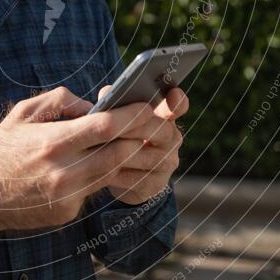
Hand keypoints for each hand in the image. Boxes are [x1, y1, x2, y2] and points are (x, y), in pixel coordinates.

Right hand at [0, 86, 156, 230]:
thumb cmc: (3, 148)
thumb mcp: (23, 112)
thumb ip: (61, 100)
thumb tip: (93, 105)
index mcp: (53, 141)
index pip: (106, 126)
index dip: (133, 115)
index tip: (148, 106)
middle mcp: (63, 170)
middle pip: (119, 152)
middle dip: (141, 137)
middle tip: (155, 125)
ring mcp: (67, 195)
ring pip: (113, 172)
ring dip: (128, 157)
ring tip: (137, 141)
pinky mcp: (68, 211)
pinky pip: (96, 189)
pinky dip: (104, 174)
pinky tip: (106, 163)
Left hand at [99, 86, 188, 204]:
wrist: (119, 173)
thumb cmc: (117, 135)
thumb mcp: (116, 116)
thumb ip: (115, 101)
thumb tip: (107, 93)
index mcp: (164, 117)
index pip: (178, 106)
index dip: (177, 102)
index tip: (173, 94)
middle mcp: (171, 140)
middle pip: (163, 131)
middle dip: (138, 127)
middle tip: (114, 126)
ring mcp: (166, 164)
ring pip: (151, 158)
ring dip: (125, 152)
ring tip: (102, 147)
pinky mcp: (154, 185)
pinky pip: (138, 180)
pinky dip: (118, 174)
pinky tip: (100, 169)